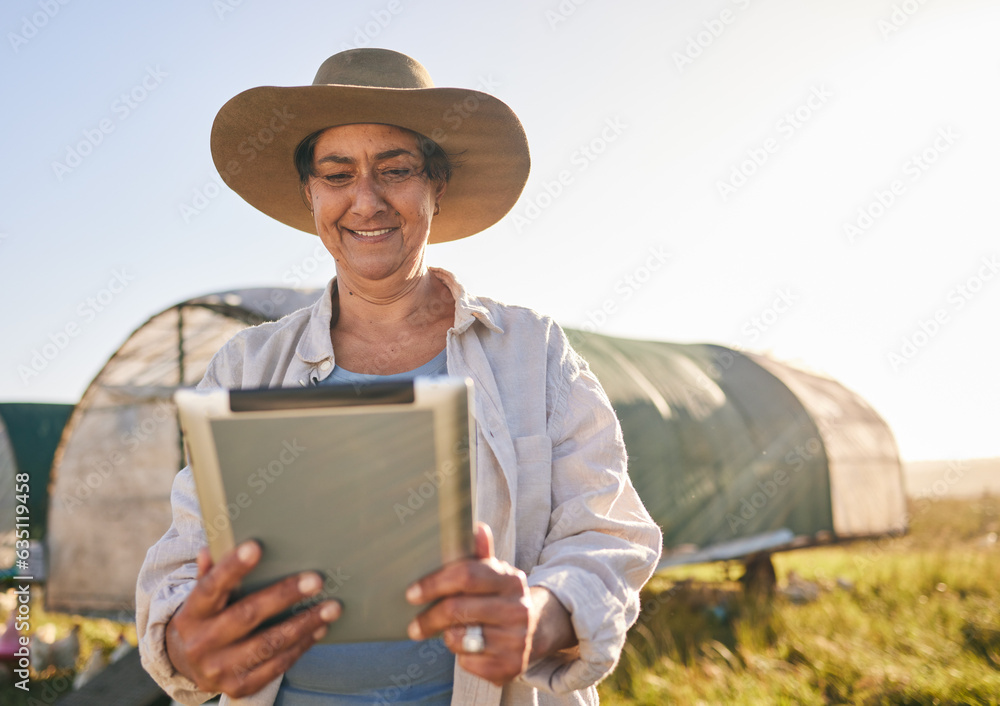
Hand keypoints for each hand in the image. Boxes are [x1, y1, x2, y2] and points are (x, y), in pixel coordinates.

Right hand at [165, 541, 341, 698]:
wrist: (190, 667)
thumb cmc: (205, 619)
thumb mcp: (200, 598)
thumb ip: (209, 573)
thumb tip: (212, 548)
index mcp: (192, 614)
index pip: (211, 587)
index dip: (232, 568)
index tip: (256, 547)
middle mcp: (202, 644)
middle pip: (246, 615)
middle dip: (284, 596)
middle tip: (316, 580)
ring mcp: (220, 669)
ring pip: (268, 644)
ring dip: (304, 624)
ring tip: (331, 607)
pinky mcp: (240, 686)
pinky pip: (277, 665)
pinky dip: (301, 646)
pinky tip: (319, 629)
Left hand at [405, 524, 574, 685]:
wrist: (536, 631)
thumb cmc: (500, 598)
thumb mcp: (493, 574)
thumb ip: (480, 554)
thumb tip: (478, 527)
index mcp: (511, 580)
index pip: (466, 575)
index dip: (434, 584)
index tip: (411, 594)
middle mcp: (518, 608)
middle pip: (457, 609)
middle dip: (429, 618)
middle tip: (413, 627)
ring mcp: (517, 639)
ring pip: (460, 638)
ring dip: (449, 637)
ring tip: (454, 633)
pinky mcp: (512, 666)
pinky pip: (468, 663)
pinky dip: (462, 658)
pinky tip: (470, 649)